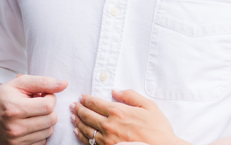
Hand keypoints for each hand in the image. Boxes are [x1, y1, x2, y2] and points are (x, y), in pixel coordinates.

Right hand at [0, 75, 67, 144]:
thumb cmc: (5, 95)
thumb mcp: (21, 83)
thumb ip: (44, 82)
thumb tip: (64, 84)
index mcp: (14, 109)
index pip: (48, 106)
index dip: (50, 98)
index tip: (43, 95)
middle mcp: (14, 128)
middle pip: (51, 120)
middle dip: (49, 110)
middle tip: (38, 104)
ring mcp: (14, 141)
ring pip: (48, 131)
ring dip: (45, 121)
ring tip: (33, 114)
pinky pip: (42, 142)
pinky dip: (40, 133)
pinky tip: (30, 124)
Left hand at [71, 89, 190, 144]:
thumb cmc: (157, 128)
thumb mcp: (149, 105)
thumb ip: (131, 96)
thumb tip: (115, 91)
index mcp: (118, 112)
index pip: (96, 103)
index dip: (87, 99)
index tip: (82, 97)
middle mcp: (109, 125)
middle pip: (87, 115)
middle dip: (79, 109)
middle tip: (74, 105)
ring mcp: (106, 139)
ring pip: (85, 129)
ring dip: (77, 121)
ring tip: (73, 116)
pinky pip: (88, 142)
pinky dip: (80, 136)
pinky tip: (77, 132)